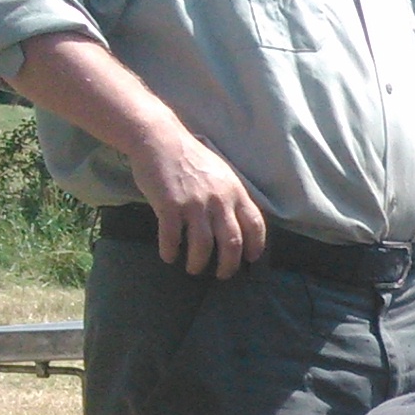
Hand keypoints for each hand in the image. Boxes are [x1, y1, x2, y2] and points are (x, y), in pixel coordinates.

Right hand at [130, 127, 266, 277]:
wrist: (159, 139)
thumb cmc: (191, 158)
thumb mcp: (222, 174)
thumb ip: (231, 197)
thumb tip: (239, 223)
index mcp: (235, 192)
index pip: (255, 226)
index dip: (255, 247)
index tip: (250, 260)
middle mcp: (218, 200)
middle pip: (232, 243)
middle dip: (228, 265)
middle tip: (222, 275)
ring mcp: (194, 204)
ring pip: (203, 246)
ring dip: (199, 263)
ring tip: (194, 269)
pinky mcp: (169, 206)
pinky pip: (172, 237)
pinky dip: (171, 251)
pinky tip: (169, 256)